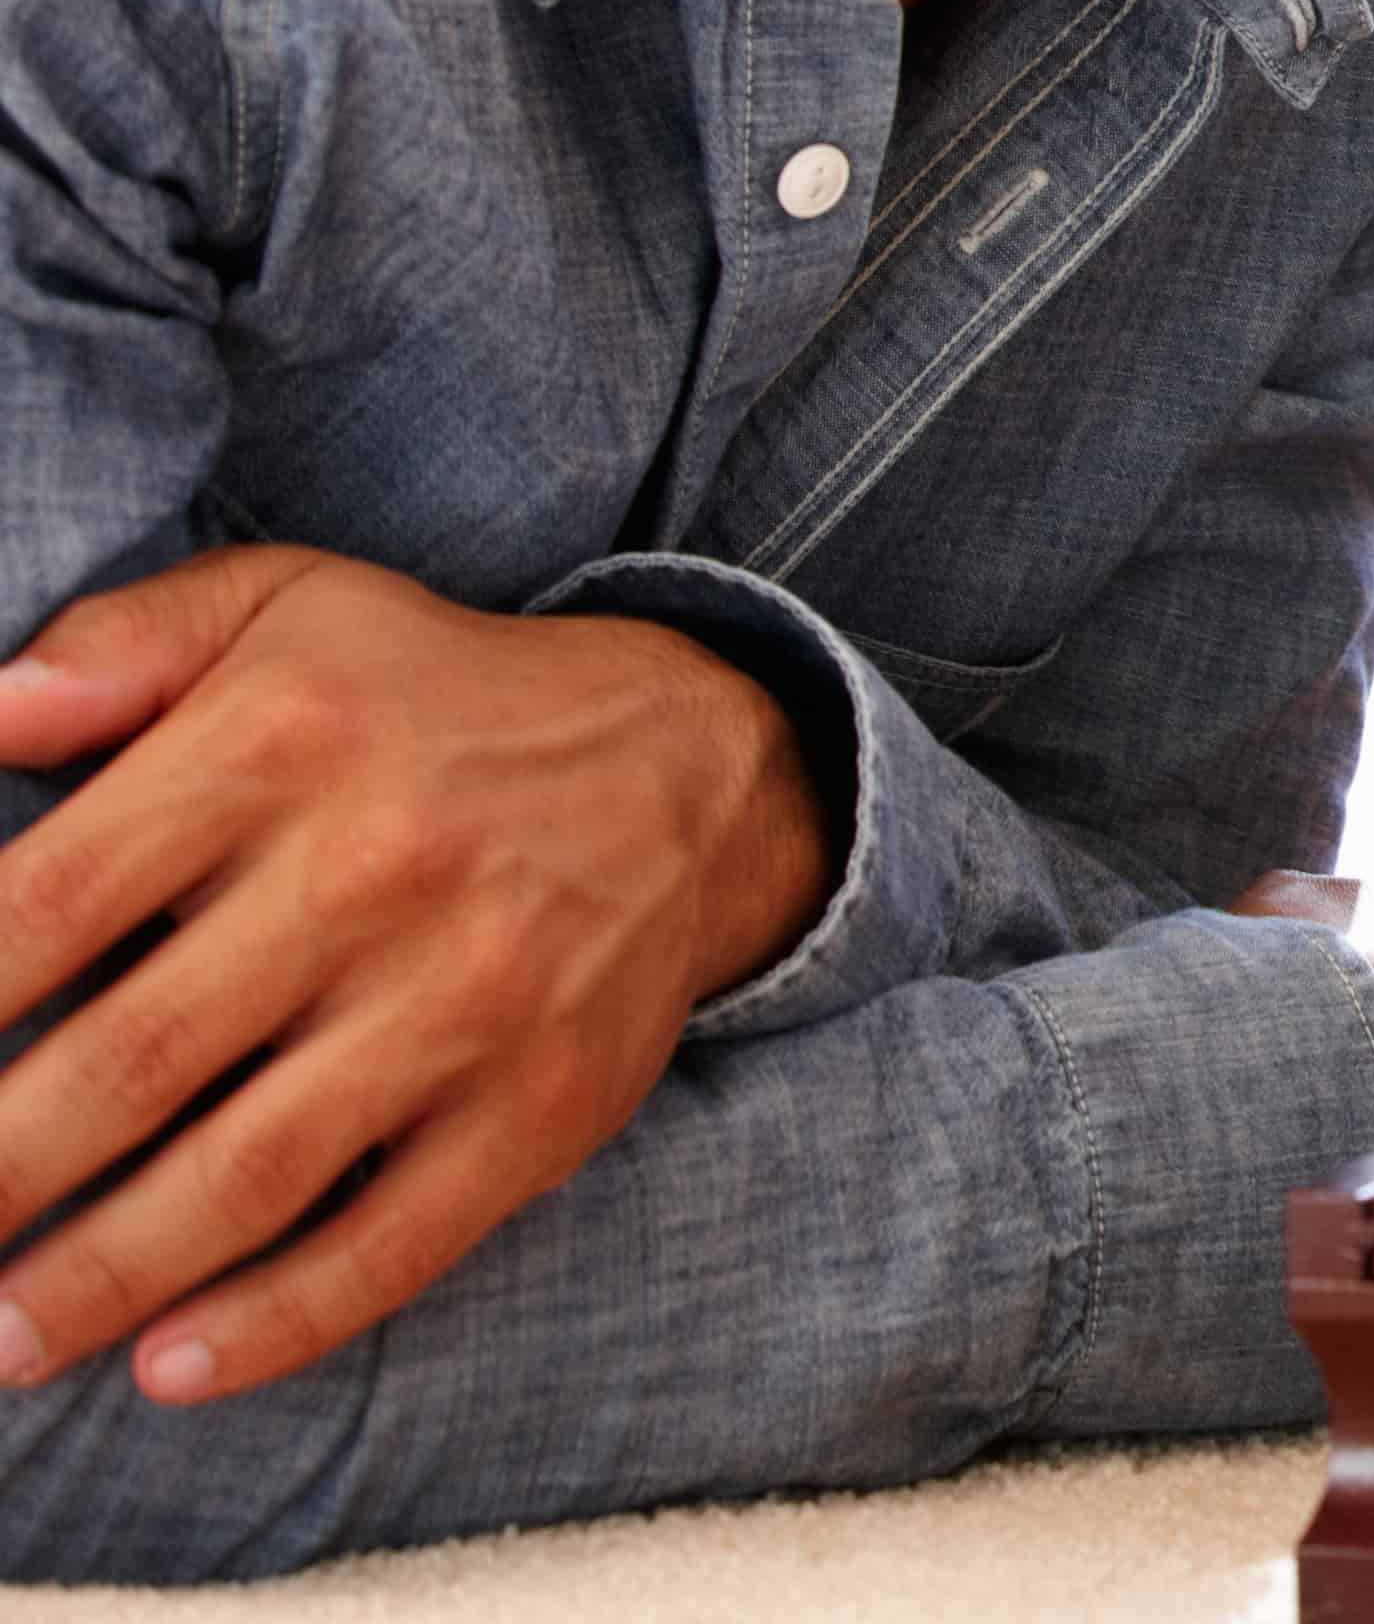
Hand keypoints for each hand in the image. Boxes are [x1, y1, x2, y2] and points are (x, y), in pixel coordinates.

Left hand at [0, 547, 828, 1403]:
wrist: (701, 765)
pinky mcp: (544, 1102)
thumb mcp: (285, 610)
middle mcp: (379, 865)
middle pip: (131, 1057)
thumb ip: (120, 644)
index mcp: (285, 735)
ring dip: (97, 1278)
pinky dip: (276, 1321)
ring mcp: (472, 993)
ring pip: (247, 1172)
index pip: (48, 901)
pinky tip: (167, 1365)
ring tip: (0, 1343)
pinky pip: (396, 1239)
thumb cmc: (431, 700)